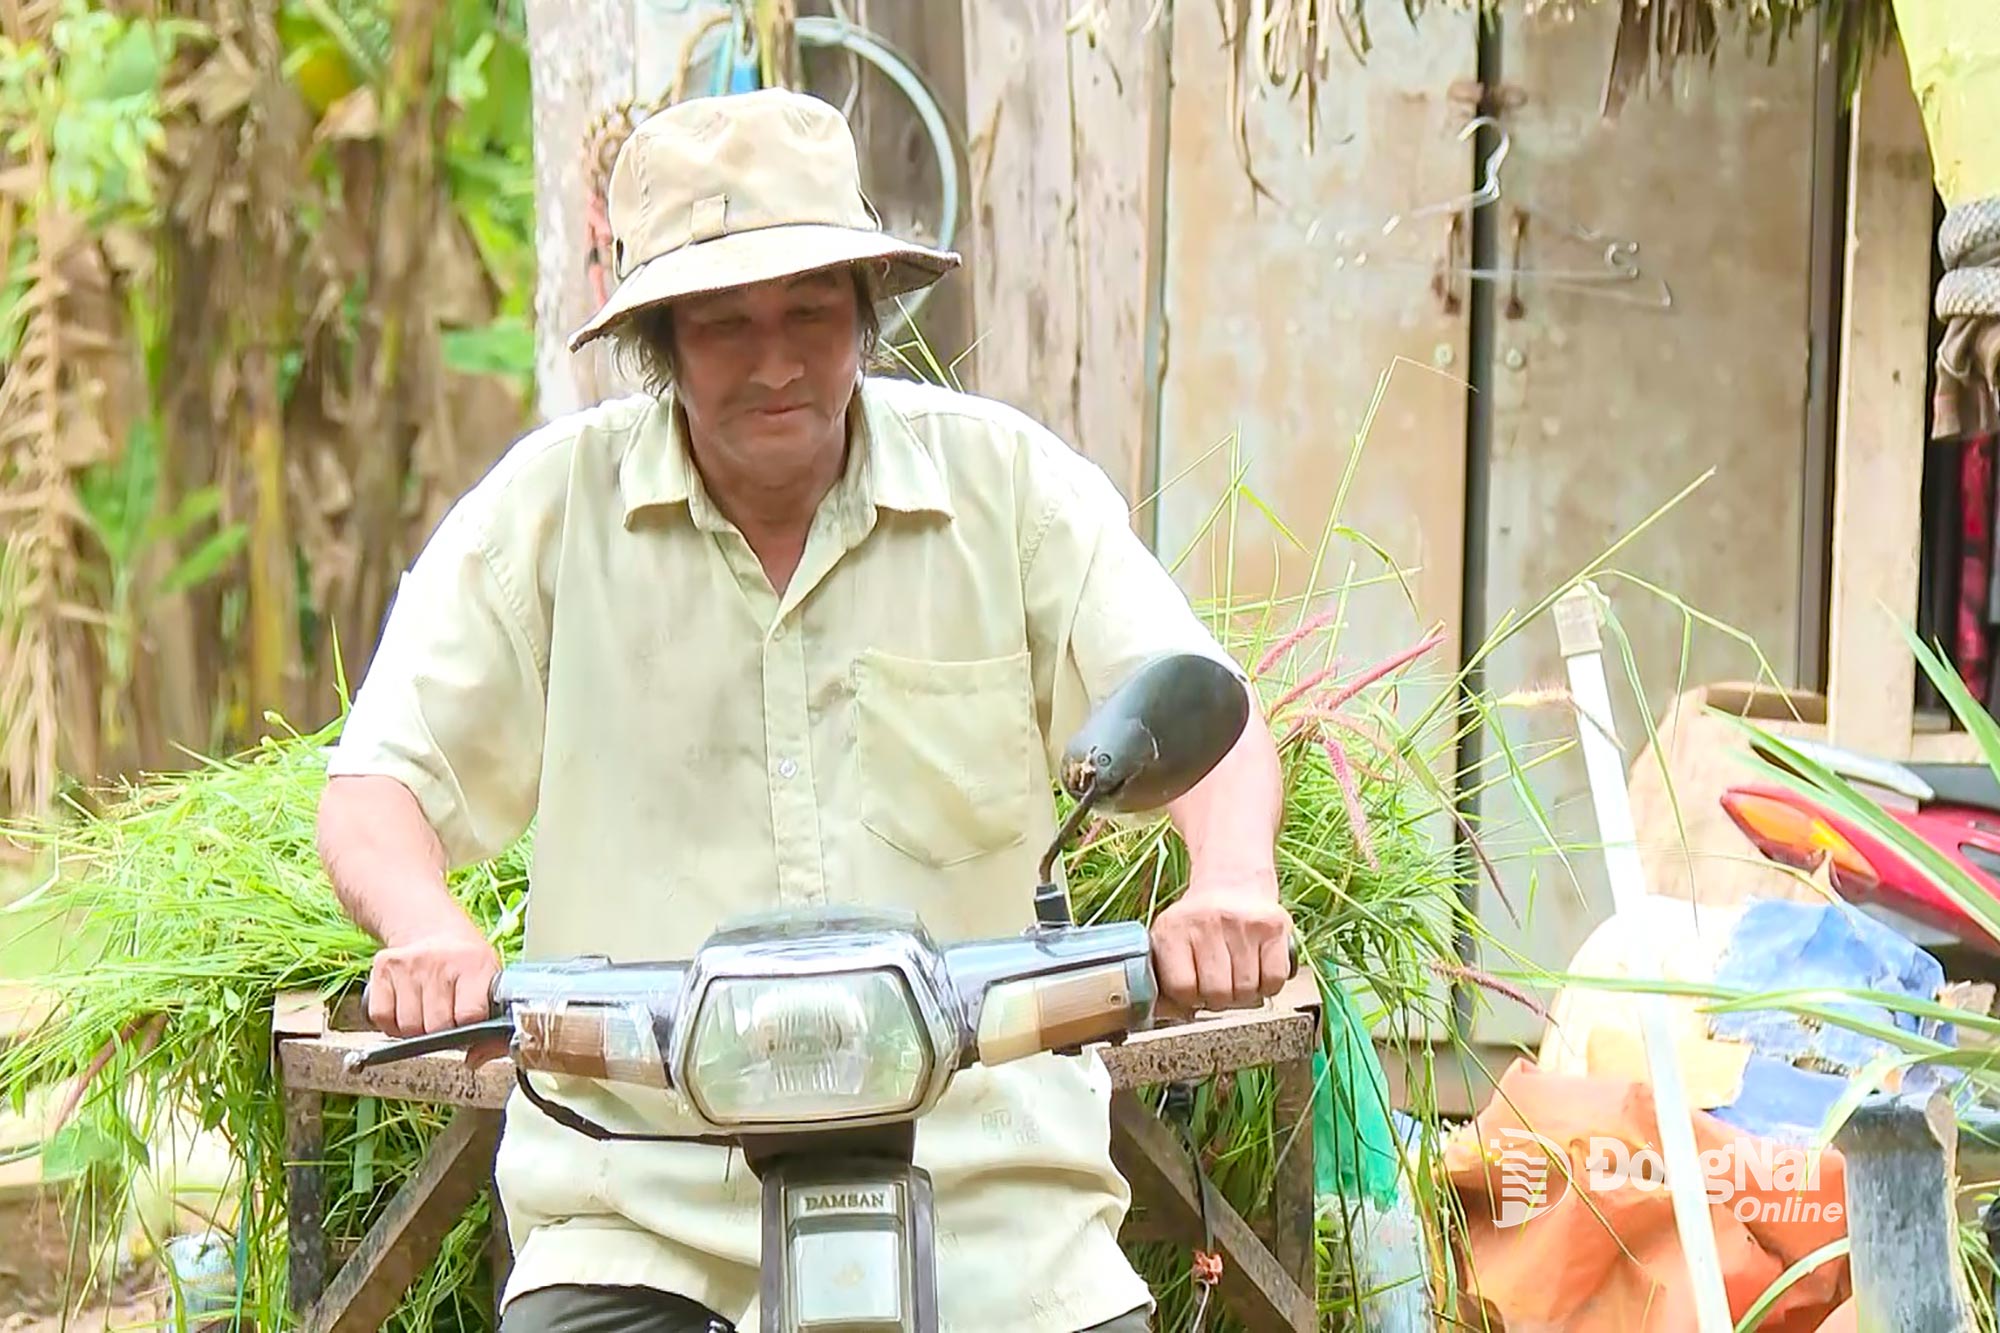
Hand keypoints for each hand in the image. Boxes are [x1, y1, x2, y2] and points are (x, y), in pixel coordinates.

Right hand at [365, 924, 499, 1036]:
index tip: (468, 1024)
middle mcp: (439, 963)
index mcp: (474, 965)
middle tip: (446, 1018)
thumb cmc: (465, 964)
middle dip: (442, 1033)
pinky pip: (382, 1018)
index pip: (469, 1017)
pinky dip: (392, 1023)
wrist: (433, 929)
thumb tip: (475, 1060)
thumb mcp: (489, 982)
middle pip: (435, 1027)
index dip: (468, 1030)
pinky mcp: (383, 967)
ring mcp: (408, 964)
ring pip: (407, 1027)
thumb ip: (490, 1025)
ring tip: (427, 1011)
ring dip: (416, 1030)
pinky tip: (406, 1008)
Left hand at [1149, 871, 1294, 1012]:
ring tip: (1237, 977)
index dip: (1190, 999)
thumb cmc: (1200, 922)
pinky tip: (1258, 973)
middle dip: (1219, 999)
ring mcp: (1242, 922)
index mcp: (1173, 929)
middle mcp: (1207, 921)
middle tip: (1220, 987)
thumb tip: (1165, 1013)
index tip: (1195, 992)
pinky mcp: (1273, 926)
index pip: (1182, 988)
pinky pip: (1274, 980)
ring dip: (1243, 994)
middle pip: (1217, 993)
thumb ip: (1165, 976)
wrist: (1232, 882)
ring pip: (1246, 990)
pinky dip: (1267, 986)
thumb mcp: (1171, 939)